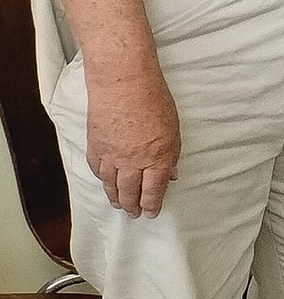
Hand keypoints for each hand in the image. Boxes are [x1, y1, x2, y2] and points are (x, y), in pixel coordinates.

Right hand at [85, 68, 180, 217]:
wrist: (123, 84)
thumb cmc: (154, 100)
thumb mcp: (173, 129)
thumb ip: (171, 154)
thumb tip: (171, 174)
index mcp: (157, 158)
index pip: (154, 190)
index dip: (152, 204)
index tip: (151, 213)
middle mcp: (133, 162)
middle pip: (130, 192)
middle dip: (133, 206)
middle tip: (135, 214)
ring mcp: (111, 156)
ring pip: (111, 185)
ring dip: (116, 197)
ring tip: (119, 205)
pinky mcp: (95, 147)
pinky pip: (97, 170)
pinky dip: (102, 179)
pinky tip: (105, 183)